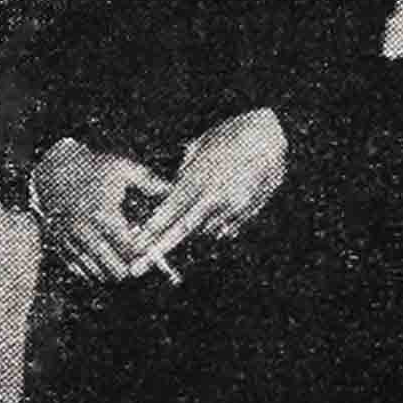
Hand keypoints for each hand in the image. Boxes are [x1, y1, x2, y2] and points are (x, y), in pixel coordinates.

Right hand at [32, 139, 171, 283]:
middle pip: (113, 266)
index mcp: (103, 214)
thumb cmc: (94, 167)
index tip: (152, 250)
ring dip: (112, 271)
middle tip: (141, 259)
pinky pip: (78, 269)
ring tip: (125, 260)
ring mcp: (70, 241)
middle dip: (130, 266)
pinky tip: (104, 261)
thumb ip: (149, 181)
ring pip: (95, 271)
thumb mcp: (123, 168)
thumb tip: (170, 189)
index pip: (129, 247)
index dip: (143, 253)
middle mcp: (85, 231)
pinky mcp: (59, 245)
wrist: (57, 170)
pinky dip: (93, 270)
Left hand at [128, 108, 287, 275]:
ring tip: (213, 199)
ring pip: (204, 230)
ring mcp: (231, 207)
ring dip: (199, 225)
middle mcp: (213, 195)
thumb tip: (172, 191)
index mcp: (198, 177)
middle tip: (135, 269)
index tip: (134, 245)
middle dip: (156, 250)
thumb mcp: (202, 145)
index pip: (168, 210)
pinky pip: (226, 229)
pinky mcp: (247, 211)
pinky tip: (228, 203)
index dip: (150, 230)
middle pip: (180, 230)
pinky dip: (221, 223)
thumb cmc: (232, 134)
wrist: (268, 134)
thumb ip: (186, 171)